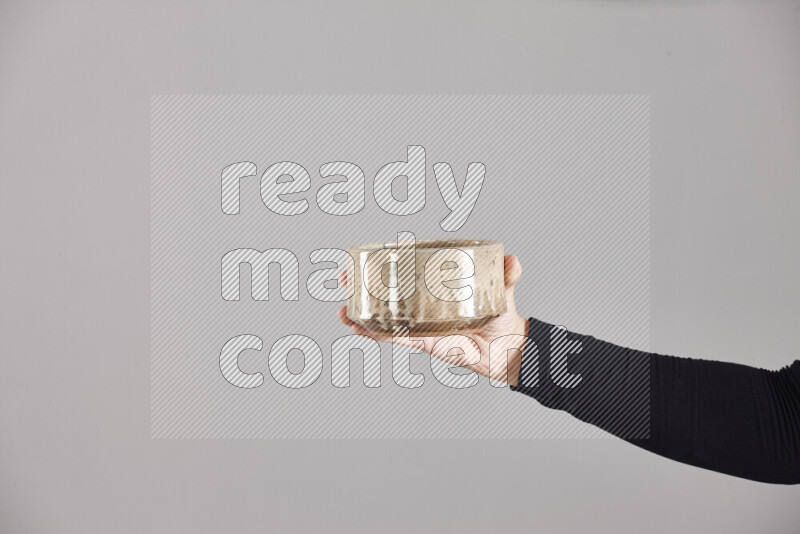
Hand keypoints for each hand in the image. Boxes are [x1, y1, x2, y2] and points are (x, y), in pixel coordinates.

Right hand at [337, 254, 528, 385]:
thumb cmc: (503, 316)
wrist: (510, 348)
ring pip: (386, 319)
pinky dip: (379, 335)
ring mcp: (423, 323)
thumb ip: (507, 275)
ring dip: (363, 315)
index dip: (384, 264)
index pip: (408, 271)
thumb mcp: (503, 290)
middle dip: (363, 287)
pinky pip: (398, 338)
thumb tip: (514, 261)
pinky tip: (361, 331)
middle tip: (345, 281)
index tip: (362, 257)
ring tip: (343, 312)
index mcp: (437, 287)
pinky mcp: (426, 342)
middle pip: (388, 293)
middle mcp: (425, 304)